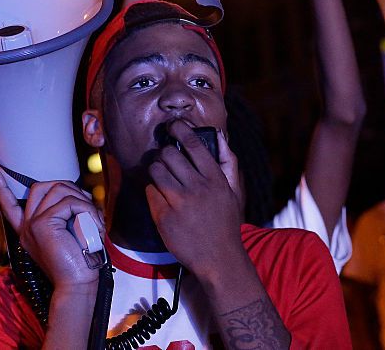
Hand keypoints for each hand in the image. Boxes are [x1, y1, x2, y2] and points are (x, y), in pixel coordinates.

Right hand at [0, 169, 105, 292]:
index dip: (2, 186)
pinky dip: (87, 210)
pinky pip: (70, 203)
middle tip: (85, 205)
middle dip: (67, 187)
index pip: (9, 204)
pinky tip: (94, 225)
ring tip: (93, 219)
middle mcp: (27, 226)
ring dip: (83, 200)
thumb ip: (64, 214)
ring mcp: (32, 225)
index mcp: (29, 229)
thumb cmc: (79, 259)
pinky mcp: (43, 225)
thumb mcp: (68, 232)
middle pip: (41, 187)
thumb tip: (74, 193)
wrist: (77, 283)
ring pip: (58, 190)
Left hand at [145, 121, 244, 280]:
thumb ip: (227, 161)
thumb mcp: (233, 191)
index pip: (194, 145)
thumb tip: (219, 136)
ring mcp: (180, 203)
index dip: (180, 130)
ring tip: (160, 174)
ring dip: (155, 168)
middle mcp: (197, 188)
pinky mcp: (164, 217)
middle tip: (164, 158)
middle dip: (164, 153)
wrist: (218, 258)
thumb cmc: (226, 222)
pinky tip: (159, 194)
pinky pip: (150, 192)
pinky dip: (152, 189)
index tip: (173, 126)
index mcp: (215, 179)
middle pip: (169, 154)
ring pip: (156, 170)